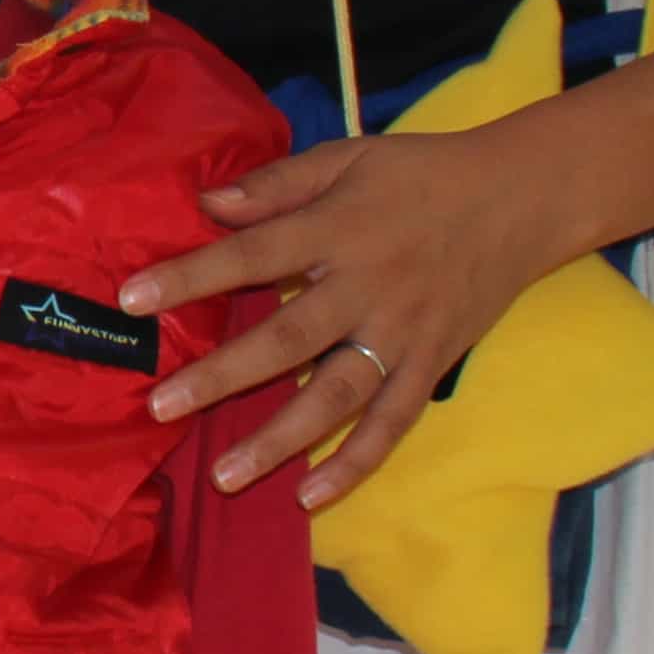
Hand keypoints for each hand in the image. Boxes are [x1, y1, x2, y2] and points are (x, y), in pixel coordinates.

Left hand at [125, 128, 574, 506]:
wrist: (523, 198)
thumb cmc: (419, 174)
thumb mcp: (346, 158)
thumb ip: (275, 185)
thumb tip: (204, 204)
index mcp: (338, 230)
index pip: (252, 255)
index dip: (191, 276)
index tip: (131, 299)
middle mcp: (368, 287)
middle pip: (288, 339)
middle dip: (222, 375)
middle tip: (160, 407)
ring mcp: (402, 333)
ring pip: (337, 396)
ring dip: (280, 439)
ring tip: (224, 476)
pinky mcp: (431, 364)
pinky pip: (391, 424)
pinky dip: (355, 463)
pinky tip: (309, 496)